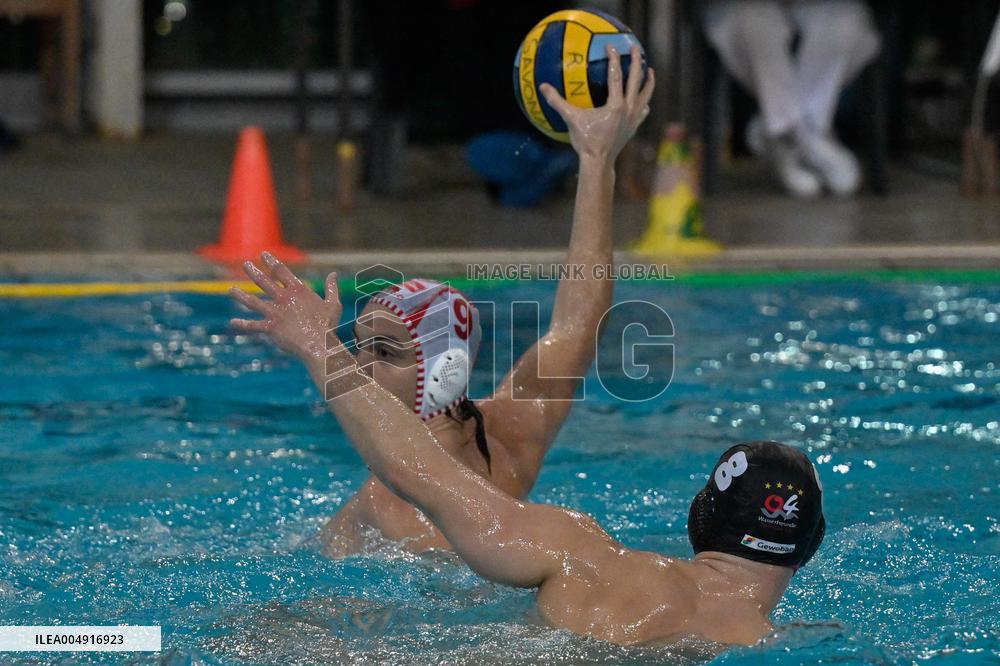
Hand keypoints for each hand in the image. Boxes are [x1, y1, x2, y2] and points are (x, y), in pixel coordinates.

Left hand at [229, 252, 341, 362]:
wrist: (319, 344)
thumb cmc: (328, 325)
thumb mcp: (333, 304)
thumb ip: (331, 288)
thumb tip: (334, 274)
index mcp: (298, 290)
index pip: (281, 271)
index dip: (271, 261)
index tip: (263, 255)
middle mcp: (284, 298)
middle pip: (264, 281)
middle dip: (253, 272)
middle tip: (245, 264)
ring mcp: (275, 312)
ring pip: (253, 301)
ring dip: (241, 295)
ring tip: (230, 290)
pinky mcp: (271, 327)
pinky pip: (254, 326)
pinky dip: (243, 325)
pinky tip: (233, 323)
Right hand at [540, 45, 654, 160]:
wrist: (599, 162)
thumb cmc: (585, 141)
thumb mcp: (571, 119)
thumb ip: (557, 102)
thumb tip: (543, 87)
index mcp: (615, 104)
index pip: (616, 75)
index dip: (613, 58)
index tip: (611, 46)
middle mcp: (628, 109)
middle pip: (636, 79)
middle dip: (637, 61)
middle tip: (636, 48)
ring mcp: (634, 118)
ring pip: (645, 94)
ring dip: (648, 81)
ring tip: (651, 70)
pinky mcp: (634, 127)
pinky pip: (643, 111)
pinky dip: (644, 103)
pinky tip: (644, 101)